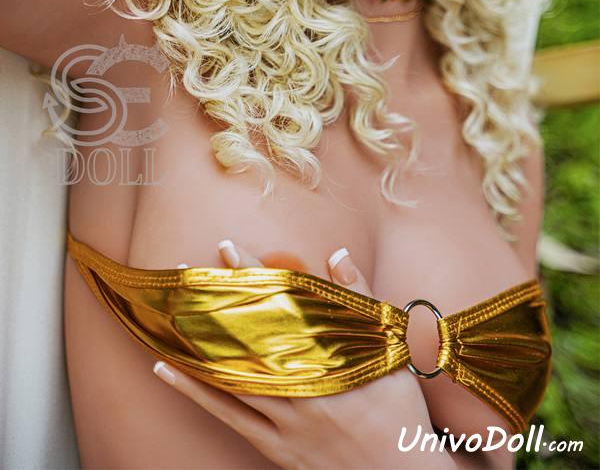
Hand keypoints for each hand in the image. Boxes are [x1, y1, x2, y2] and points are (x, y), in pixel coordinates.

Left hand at [151, 242, 454, 469]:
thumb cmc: (401, 412)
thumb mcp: (392, 349)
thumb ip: (361, 299)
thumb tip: (336, 252)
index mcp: (334, 359)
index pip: (285, 306)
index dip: (256, 275)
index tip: (230, 247)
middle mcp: (305, 389)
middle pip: (251, 336)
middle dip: (218, 300)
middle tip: (188, 271)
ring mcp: (287, 420)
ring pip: (233, 375)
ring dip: (199, 340)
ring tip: (170, 312)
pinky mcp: (275, 446)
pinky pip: (228, 415)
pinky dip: (196, 390)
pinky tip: (168, 369)